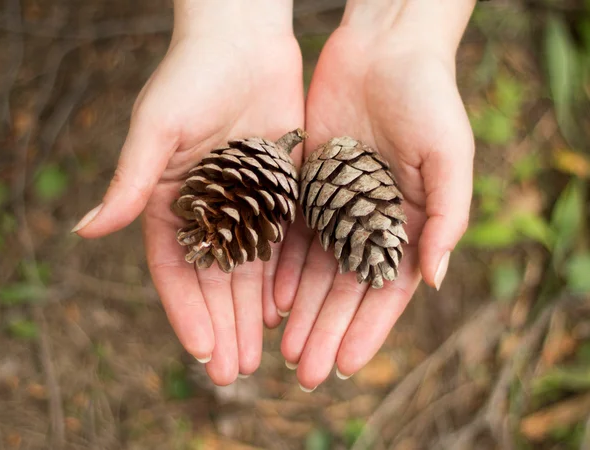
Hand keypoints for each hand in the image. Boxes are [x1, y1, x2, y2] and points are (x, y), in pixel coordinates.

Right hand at [72, 0, 302, 384]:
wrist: (244, 40)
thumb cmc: (192, 75)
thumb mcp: (157, 128)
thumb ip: (131, 183)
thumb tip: (86, 231)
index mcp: (171, 202)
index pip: (177, 270)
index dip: (189, 311)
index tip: (204, 349)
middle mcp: (209, 210)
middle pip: (216, 280)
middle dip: (225, 325)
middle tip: (237, 371)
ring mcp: (247, 204)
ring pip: (250, 270)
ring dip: (254, 313)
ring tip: (263, 354)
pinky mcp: (281, 191)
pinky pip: (283, 243)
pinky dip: (283, 277)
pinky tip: (288, 307)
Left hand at [274, 0, 475, 389]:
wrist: (385, 49)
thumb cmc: (428, 98)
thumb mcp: (449, 156)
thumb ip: (446, 218)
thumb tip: (435, 278)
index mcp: (408, 223)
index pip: (386, 290)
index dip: (368, 329)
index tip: (347, 365)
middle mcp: (369, 222)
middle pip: (345, 289)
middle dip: (327, 330)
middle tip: (306, 372)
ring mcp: (336, 206)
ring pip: (314, 270)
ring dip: (301, 311)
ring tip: (284, 348)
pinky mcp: (306, 185)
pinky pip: (292, 235)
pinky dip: (281, 268)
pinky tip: (270, 299)